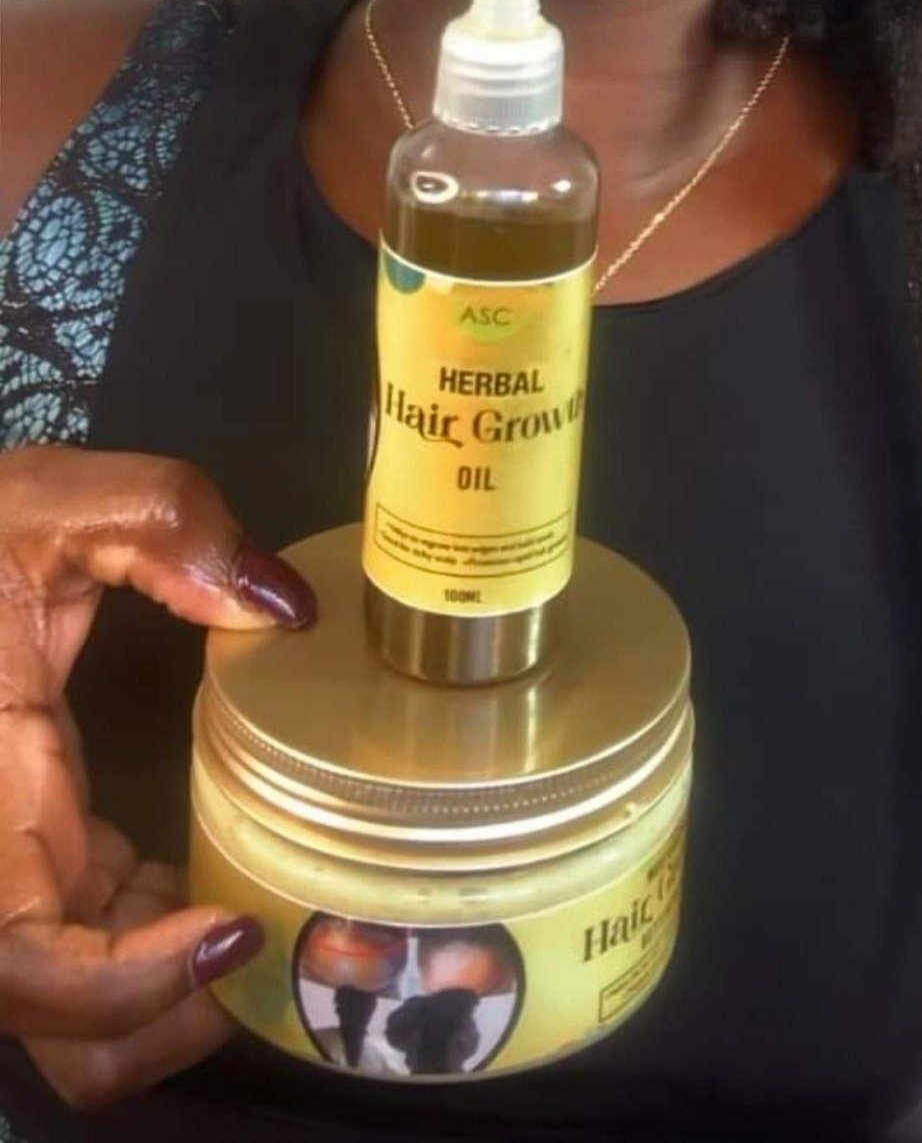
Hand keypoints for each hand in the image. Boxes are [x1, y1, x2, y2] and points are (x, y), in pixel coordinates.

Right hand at [0, 444, 314, 1108]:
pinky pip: (76, 947)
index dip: (128, 982)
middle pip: (62, 1031)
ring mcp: (1, 876)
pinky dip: (142, 944)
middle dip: (169, 1017)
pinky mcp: (21, 863)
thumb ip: (164, 522)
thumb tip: (279, 602)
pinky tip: (197, 879)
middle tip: (269, 937)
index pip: (27, 962)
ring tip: (250, 913)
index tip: (232, 928)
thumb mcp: (45, 503)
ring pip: (70, 1013)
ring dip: (163, 993)